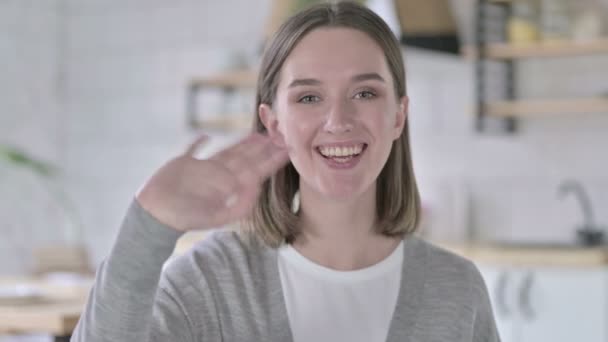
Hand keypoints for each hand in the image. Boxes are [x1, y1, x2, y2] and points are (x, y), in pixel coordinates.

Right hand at [136, 133, 288, 231]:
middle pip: (245, 158)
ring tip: (256, 135)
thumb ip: (239, 204)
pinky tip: (205, 136)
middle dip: (262, 148)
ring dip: (241, 144)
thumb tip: (256, 187)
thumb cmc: (184, 217)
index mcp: (228, 187)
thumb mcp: (217, 216)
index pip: (255, 171)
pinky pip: (193, 150)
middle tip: (279, 135)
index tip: (286, 150)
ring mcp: (201, 169)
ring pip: (226, 152)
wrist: (157, 216)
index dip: (271, 160)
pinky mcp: (183, 164)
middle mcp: (218, 176)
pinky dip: (198, 143)